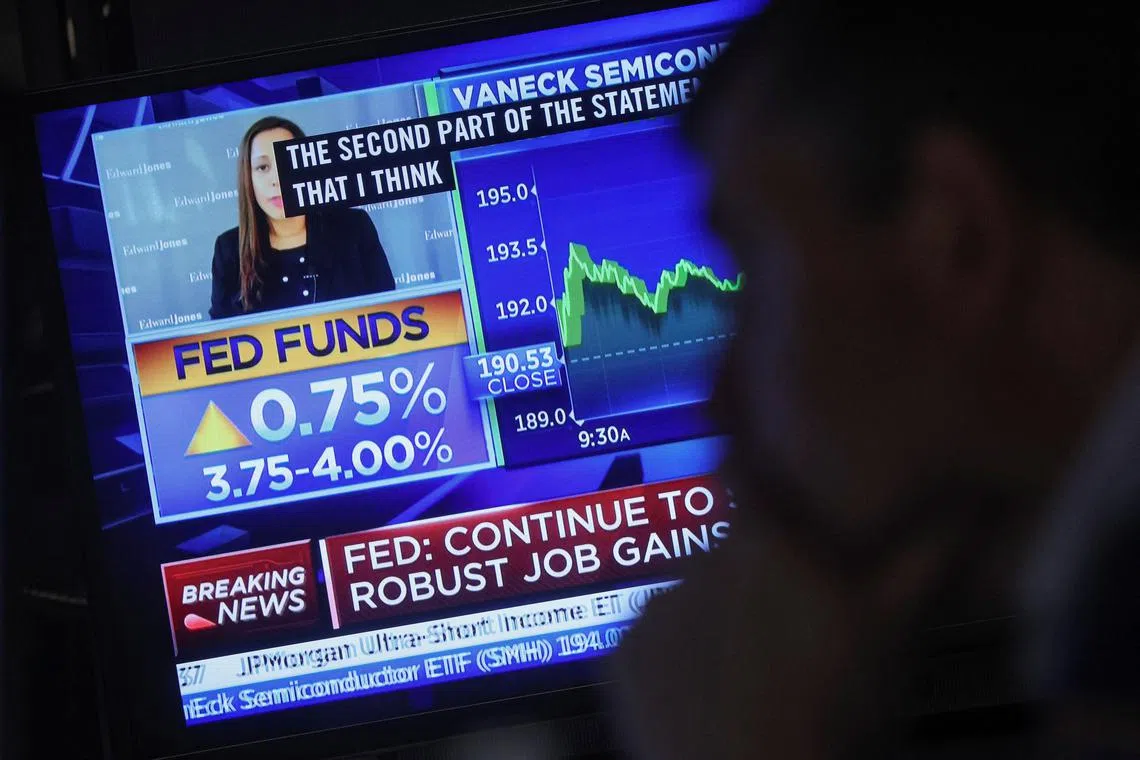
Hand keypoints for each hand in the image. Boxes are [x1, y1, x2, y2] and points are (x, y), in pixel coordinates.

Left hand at [611, 502, 973, 759]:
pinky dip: (678, 659)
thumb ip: (922, 557)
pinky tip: (714, 694)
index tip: (760, 481)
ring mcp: (652, 609)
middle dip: (751, 572)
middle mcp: (693, 560)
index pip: (737, 467)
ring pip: (691, 598)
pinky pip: (655, 642)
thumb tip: (964, 500)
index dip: (749, 469)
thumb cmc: (834, 708)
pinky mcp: (623, 656)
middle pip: (724, 548)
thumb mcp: (891, 632)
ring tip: (755, 672)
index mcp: (757, 539)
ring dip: (716, 619)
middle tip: (786, 623)